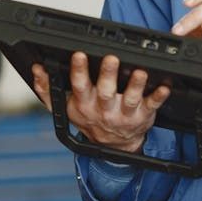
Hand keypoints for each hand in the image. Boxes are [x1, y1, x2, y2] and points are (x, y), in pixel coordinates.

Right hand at [31, 52, 169, 153]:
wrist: (114, 146)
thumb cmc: (90, 120)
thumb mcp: (64, 108)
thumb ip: (48, 89)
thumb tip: (37, 70)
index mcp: (84, 103)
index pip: (79, 85)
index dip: (78, 70)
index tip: (79, 54)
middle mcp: (104, 109)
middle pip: (105, 91)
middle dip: (107, 74)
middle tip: (111, 58)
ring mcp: (124, 113)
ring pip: (130, 98)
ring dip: (135, 85)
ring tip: (140, 71)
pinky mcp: (143, 115)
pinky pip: (152, 105)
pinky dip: (159, 96)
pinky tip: (164, 86)